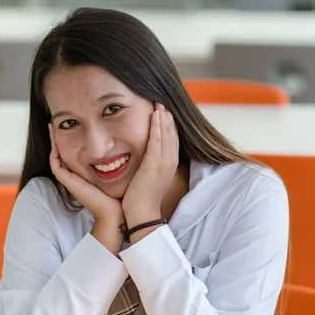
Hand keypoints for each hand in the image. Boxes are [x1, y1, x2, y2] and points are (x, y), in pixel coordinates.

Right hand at [48, 123, 123, 221]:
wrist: (116, 211)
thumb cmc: (122, 192)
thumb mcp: (120, 169)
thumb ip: (120, 156)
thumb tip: (128, 139)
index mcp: (86, 172)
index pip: (75, 150)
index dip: (72, 135)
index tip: (75, 120)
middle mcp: (76, 174)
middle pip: (63, 151)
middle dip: (60, 135)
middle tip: (58, 119)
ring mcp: (70, 179)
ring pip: (56, 155)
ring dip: (53, 140)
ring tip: (52, 124)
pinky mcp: (68, 182)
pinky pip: (56, 164)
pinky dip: (53, 151)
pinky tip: (54, 138)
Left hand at [122, 104, 178, 220]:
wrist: (141, 213)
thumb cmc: (142, 198)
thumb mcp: (150, 177)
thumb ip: (150, 165)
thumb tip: (146, 157)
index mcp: (170, 165)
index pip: (172, 139)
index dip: (169, 124)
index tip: (164, 110)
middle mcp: (170, 162)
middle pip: (173, 133)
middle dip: (168, 116)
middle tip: (162, 101)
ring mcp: (164, 163)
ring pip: (167, 134)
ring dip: (163, 117)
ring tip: (159, 102)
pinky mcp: (154, 165)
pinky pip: (157, 141)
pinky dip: (157, 126)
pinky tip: (155, 114)